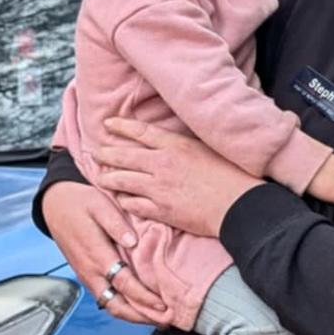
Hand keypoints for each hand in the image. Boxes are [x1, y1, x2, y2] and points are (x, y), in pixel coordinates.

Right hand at [40, 181, 172, 326]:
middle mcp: (90, 271)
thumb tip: (132, 242)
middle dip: (141, 316)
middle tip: (166, 320)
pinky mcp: (87, 276)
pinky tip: (139, 307)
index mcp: (96, 254)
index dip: (144, 297)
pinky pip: (106, 298)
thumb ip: (116, 224)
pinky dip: (124, 307)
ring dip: (133, 315)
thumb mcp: (100, 205)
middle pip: (116, 305)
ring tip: (156, 318)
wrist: (55, 205)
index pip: (124, 283)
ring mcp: (87, 276)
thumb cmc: (80, 202)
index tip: (163, 305)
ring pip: (111, 305)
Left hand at [95, 118, 262, 237]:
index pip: (140, 132)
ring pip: (123, 181)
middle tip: (95, 153)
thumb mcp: (207, 149)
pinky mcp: (161, 210)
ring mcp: (159, 188)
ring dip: (109, 178)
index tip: (107, 124)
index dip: (121, 127)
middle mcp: (162, 164)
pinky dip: (124, 201)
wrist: (238, 205)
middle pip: (124, 156)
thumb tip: (170, 142)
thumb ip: (184, 145)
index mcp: (175, 145)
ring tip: (101, 178)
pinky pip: (132, 205)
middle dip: (105, 154)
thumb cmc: (230, 175)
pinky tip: (121, 200)